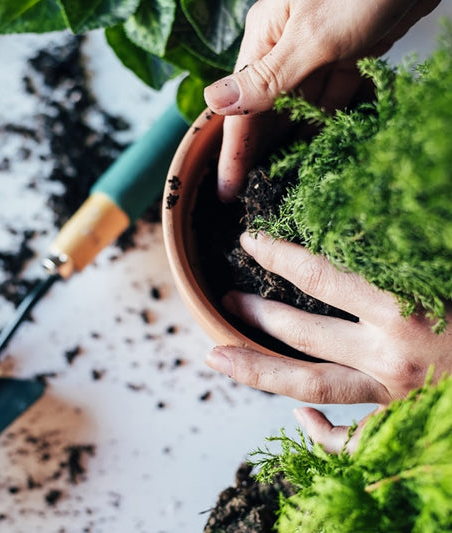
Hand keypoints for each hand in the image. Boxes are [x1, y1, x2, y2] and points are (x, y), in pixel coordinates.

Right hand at [204, 0, 440, 200]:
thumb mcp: (311, 37)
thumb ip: (265, 77)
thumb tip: (214, 102)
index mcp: (266, 37)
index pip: (242, 107)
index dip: (233, 153)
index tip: (229, 190)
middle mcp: (286, 45)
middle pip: (266, 111)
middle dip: (260, 151)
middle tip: (254, 192)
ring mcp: (318, 50)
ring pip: (298, 107)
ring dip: (290, 141)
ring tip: (281, 179)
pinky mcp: (348, 52)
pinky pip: (330, 96)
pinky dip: (324, 121)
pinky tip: (317, 146)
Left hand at [206, 232, 451, 451]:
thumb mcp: (446, 266)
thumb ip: (409, 248)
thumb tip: (381, 205)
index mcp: (404, 308)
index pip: (319, 275)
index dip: (277, 255)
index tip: (248, 242)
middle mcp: (391, 355)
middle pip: (302, 332)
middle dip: (255, 314)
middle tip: (224, 300)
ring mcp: (395, 394)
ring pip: (310, 384)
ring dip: (258, 369)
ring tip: (218, 356)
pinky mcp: (406, 421)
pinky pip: (354, 440)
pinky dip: (323, 436)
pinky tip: (297, 420)